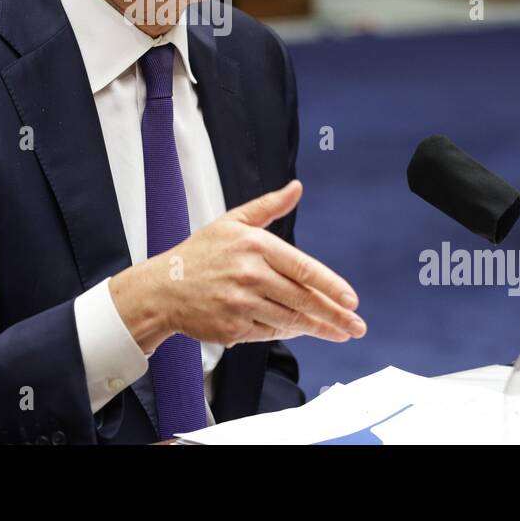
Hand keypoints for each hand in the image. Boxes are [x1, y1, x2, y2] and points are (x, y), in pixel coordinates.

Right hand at [109, 180, 365, 353]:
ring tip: (340, 333)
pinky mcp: (233, 328)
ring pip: (290, 319)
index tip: (352, 300)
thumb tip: (296, 187)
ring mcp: (241, 304)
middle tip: (356, 326)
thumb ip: (268, 206)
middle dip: (334, 315)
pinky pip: (269, 332)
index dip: (331, 286)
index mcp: (254, 245)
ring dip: (318, 328)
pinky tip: (304, 331)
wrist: (162, 288)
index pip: (303, 269)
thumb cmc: (200, 253)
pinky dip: (288, 332)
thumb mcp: (232, 222)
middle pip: (303, 299)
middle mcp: (250, 275)